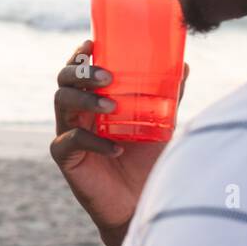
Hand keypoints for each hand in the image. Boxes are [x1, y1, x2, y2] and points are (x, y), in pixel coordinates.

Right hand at [49, 40, 188, 245]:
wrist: (140, 201)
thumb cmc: (146, 161)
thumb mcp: (161, 124)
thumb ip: (167, 97)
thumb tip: (185, 65)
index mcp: (93, 100)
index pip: (79, 70)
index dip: (80, 55)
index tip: (92, 43)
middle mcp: (76, 113)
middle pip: (64, 81)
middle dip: (81, 72)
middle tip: (106, 75)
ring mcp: (67, 133)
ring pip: (61, 103)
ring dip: (85, 99)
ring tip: (111, 105)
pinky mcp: (66, 158)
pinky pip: (70, 140)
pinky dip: (93, 141)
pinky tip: (115, 148)